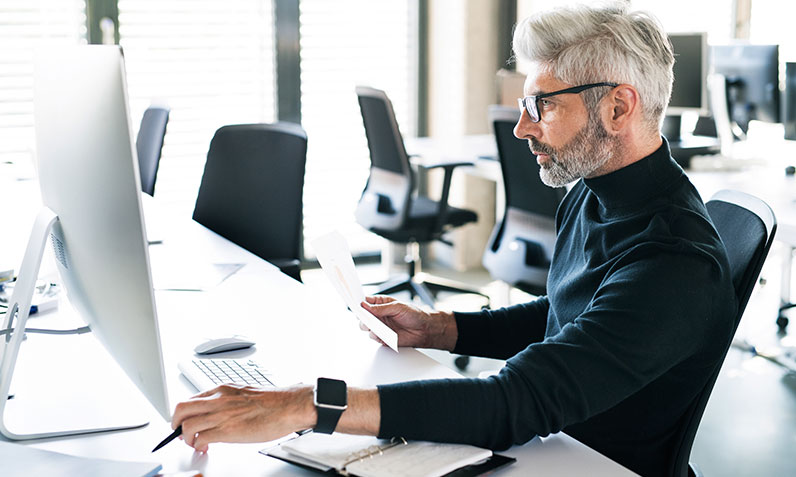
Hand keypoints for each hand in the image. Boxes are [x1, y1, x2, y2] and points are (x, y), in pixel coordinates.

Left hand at [171, 384, 313, 452]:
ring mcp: (221, 414)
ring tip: (194, 444)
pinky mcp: (226, 430)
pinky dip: (198, 446)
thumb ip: (227, 400)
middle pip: (181, 409)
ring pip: (187, 425)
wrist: (287, 406)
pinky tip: (205, 448)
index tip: (184, 422)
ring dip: (186, 438)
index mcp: (222, 389)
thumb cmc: (272, 402)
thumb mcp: (243, 393)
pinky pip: (200, 439)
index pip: (191, 399)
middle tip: (180, 433)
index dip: (183, 413)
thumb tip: (218, 412)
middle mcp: (217, 399)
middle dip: (176, 424)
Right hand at [360, 295, 456, 350]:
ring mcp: (381, 326)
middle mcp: (379, 315)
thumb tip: (365, 306)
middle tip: (364, 317)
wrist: (425, 330)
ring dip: (368, 326)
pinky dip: (375, 335)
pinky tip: (380, 333)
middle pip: (363, 316)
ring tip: (373, 325)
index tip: (357, 305)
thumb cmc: (414, 315)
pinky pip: (374, 337)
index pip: (366, 302)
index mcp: (382, 304)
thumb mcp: (397, 307)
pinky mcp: (383, 337)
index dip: (360, 303)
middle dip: (362, 316)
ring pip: (366, 327)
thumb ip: (380, 308)